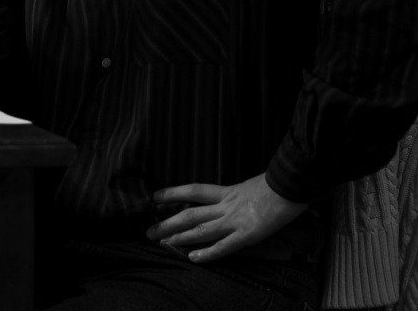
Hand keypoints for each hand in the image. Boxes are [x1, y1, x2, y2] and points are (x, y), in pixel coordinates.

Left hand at [145, 173, 307, 262]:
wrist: (292, 184)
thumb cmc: (278, 182)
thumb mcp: (253, 184)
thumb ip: (240, 193)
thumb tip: (236, 197)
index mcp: (228, 191)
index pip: (193, 190)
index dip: (173, 193)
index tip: (155, 197)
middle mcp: (226, 206)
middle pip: (190, 214)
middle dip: (168, 223)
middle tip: (149, 231)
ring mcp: (236, 220)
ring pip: (201, 230)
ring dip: (180, 237)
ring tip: (162, 242)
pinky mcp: (248, 234)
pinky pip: (224, 246)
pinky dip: (208, 253)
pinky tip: (194, 258)